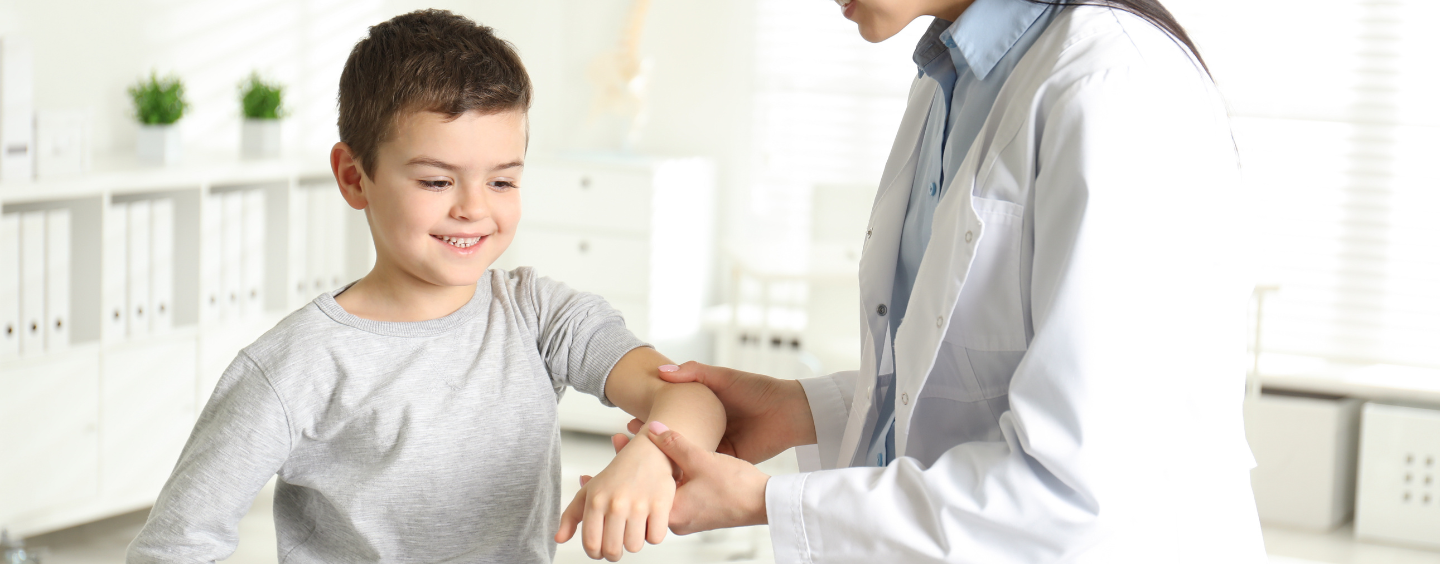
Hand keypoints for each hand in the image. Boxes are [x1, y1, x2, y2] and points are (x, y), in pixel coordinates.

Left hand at [555, 432, 675, 560]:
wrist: (648, 451)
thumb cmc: (618, 474)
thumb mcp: (589, 492)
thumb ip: (571, 516)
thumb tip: (559, 538)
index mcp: (595, 501)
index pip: (591, 544)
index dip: (596, 554)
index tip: (601, 551)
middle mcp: (615, 503)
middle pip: (613, 550)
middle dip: (615, 553)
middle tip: (618, 543)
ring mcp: (638, 504)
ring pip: (634, 546)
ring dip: (635, 541)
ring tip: (635, 527)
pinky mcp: (660, 504)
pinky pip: (655, 537)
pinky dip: (654, 534)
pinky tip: (650, 521)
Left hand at [584, 424, 767, 534]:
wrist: (767, 502)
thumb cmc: (739, 487)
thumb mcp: (703, 459)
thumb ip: (675, 443)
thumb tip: (650, 428)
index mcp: (670, 512)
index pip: (631, 500)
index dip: (611, 482)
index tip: (588, 477)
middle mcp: (675, 520)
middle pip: (640, 497)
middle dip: (626, 473)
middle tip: (613, 447)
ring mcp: (687, 517)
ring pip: (656, 495)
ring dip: (646, 473)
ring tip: (635, 447)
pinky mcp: (699, 512)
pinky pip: (672, 495)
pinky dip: (663, 479)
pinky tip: (665, 461)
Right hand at [627, 362, 814, 463]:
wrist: (787, 411)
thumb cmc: (757, 390)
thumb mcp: (721, 377)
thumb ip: (693, 373)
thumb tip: (662, 371)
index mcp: (705, 409)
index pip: (672, 415)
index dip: (651, 418)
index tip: (629, 420)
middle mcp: (708, 428)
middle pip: (675, 435)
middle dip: (652, 440)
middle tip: (629, 442)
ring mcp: (717, 445)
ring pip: (685, 451)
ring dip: (664, 455)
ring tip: (641, 457)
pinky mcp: (727, 459)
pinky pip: (703, 464)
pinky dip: (685, 466)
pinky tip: (666, 469)